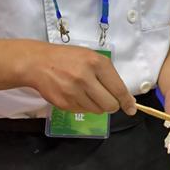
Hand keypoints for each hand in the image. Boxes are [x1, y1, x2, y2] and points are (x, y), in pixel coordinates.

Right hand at [19, 42, 135, 113]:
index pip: (118, 89)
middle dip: (112, 105)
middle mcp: (86, 78)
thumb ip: (108, 75)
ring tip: (87, 93)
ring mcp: (74, 92)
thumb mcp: (91, 57)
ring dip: (97, 105)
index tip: (131, 109)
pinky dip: (83, 106)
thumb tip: (125, 98)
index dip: (127, 102)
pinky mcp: (64, 103)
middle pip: (110, 105)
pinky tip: (76, 94)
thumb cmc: (68, 58)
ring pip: (97, 110)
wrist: (38, 63)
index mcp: (97, 63)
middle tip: (107, 100)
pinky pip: (83, 111)